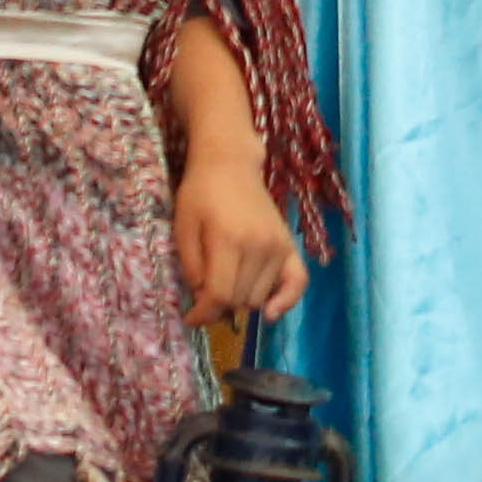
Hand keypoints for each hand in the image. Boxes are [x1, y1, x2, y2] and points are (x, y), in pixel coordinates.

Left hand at [169, 144, 307, 324]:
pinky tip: (270, 311)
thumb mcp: (183, 228)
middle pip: (239, 300)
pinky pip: (298, 283)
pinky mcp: (290, 245)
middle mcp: (259, 246)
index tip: (190, 318)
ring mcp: (279, 246)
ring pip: (259, 298)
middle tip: (204, 293)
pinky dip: (286, 301)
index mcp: (229, 240)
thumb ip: (192, 268)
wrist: (230, 163)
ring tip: (227, 282)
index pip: (219, 295)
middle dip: (218, 305)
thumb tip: (204, 300)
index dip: (203, 314)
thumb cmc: (200, 193)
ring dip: (240, 299)